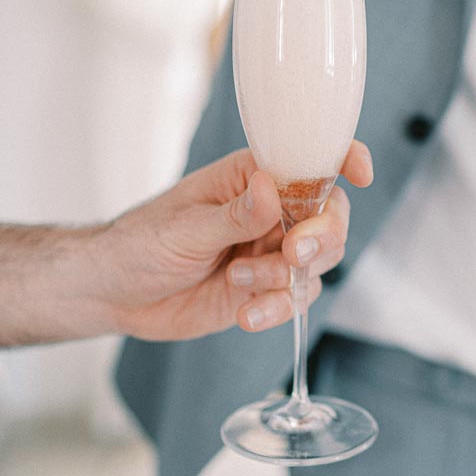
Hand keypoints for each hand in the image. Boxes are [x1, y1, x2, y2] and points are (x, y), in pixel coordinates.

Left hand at [95, 143, 372, 340]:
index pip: (309, 159)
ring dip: (288, 276)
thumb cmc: (140, 242)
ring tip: (240, 283)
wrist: (114, 293)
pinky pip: (294, 299)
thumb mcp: (185, 226)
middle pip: (330, 216)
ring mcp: (270, 252)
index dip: (343, 159)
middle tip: (293, 252)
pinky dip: (277, 310)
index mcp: (251, 177)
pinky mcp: (264, 291)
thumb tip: (271, 187)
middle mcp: (270, 212)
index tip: (361, 172)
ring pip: (318, 261)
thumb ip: (235, 214)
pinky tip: (246, 316)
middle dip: (321, 235)